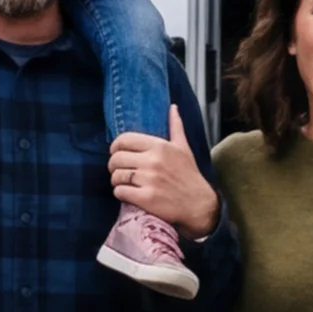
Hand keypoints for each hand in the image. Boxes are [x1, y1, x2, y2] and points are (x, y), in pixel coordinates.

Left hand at [109, 108, 217, 234]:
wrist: (199, 204)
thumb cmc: (189, 175)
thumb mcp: (184, 148)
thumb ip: (176, 126)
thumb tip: (173, 107)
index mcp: (160, 146)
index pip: (124, 140)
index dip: (115, 147)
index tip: (117, 153)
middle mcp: (153, 161)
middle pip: (116, 159)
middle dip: (113, 166)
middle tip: (119, 170)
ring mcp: (149, 180)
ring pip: (116, 176)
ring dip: (116, 181)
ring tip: (123, 183)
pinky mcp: (146, 198)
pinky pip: (120, 192)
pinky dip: (120, 193)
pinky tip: (128, 193)